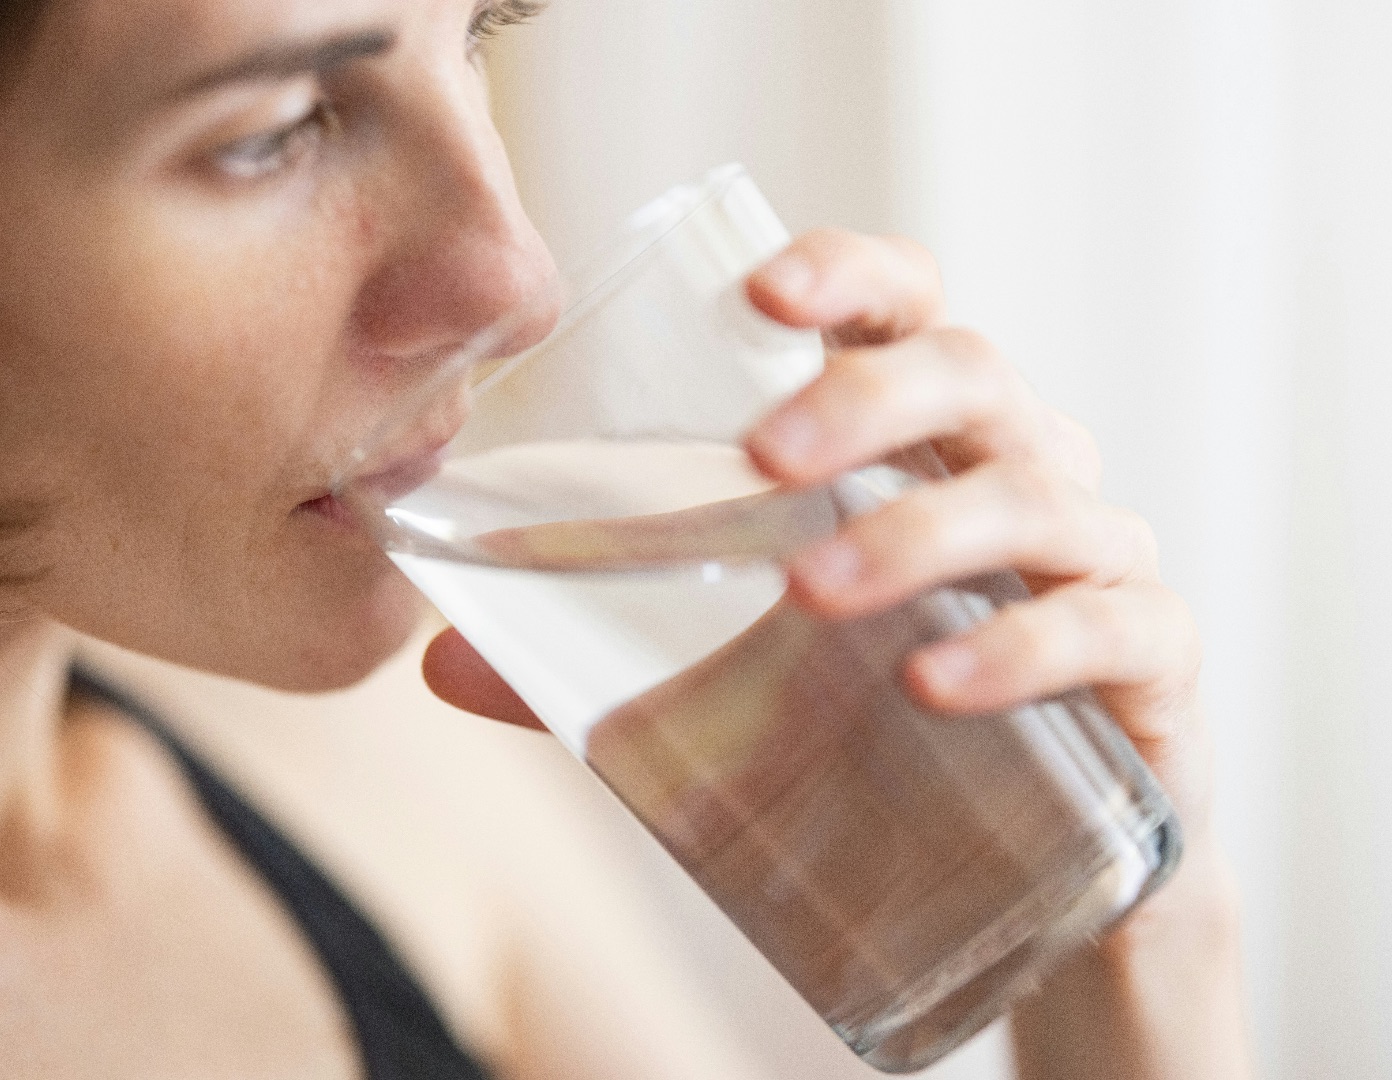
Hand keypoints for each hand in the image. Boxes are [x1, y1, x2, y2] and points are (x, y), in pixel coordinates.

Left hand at [422, 229, 1249, 1078]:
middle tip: (765, 458)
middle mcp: (1017, 470)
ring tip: (816, 591)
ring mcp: (1095, 560)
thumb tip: (438, 664)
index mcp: (917, 443)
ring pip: (1034, 495)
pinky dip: (1022, 644)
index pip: (900, 310)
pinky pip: (1108, 627)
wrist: (1036, 877)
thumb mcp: (733, 686)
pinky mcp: (1148, 664)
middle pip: (971, 373)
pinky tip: (934, 682)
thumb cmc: (875, 732)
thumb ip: (597, 664)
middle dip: (867, 398)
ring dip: (922, 531)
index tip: (761, 290)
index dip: (846, 274)